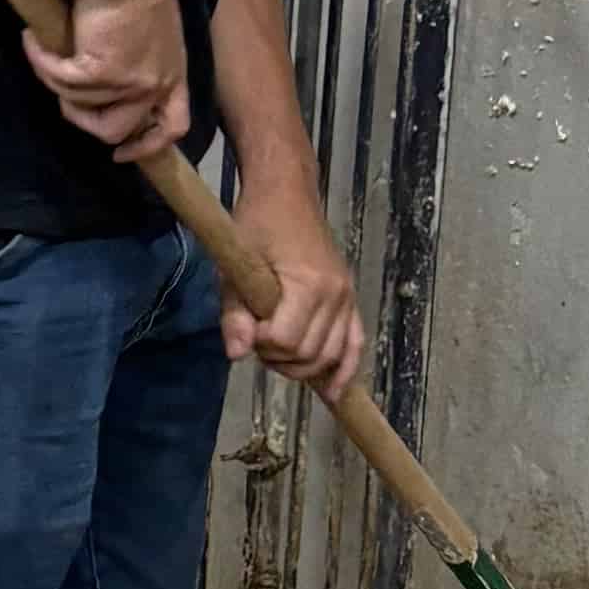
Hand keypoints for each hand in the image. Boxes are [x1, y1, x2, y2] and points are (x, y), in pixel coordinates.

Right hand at [22, 0, 192, 157]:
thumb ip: (139, 57)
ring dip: (57, 85)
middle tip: (67, 104)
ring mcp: (129, 82)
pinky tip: (32, 40)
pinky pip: (59, 80)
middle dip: (87, 123)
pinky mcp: (100, 72)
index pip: (173, 127)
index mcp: (173, 73)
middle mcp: (155, 84)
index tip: (120, 153)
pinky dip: (41, 61)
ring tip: (45, 55)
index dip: (147, 147)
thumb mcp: (151, 29)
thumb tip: (106, 73)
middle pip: (118, 130)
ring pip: (81, 107)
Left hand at [222, 176, 366, 394]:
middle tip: (257, 336)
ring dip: (301, 366)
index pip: (287, 341)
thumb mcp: (234, 266)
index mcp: (308, 284)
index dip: (262, 344)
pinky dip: (345, 370)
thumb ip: (235, 313)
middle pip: (310, 354)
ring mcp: (348, 298)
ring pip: (331, 356)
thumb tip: (237, 355)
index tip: (247, 326)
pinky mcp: (350, 300)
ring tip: (276, 349)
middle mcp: (336, 295)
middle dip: (278, 358)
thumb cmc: (255, 226)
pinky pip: (355, 344)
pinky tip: (335, 393)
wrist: (286, 195)